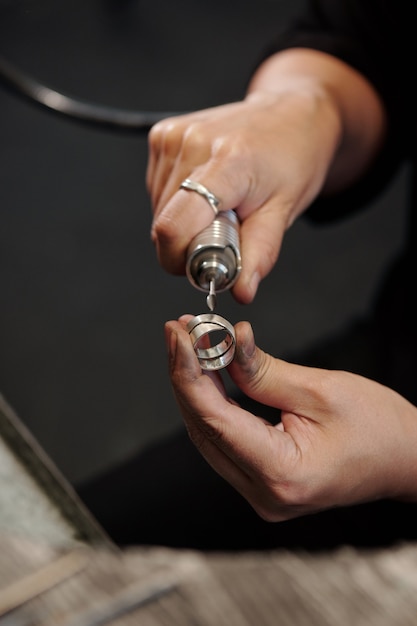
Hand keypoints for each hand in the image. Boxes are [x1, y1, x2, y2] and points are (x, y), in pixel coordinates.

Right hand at [148, 85, 341, 302]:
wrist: (291, 113)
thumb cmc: (293, 158)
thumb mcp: (285, 210)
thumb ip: (260, 253)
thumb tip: (241, 291)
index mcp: (228, 163)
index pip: (176, 226)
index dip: (181, 259)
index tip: (205, 266)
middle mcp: (193, 144)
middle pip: (165, 224)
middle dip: (189, 244)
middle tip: (225, 231)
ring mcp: (173, 137)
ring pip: (159, 212)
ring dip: (184, 224)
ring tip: (218, 206)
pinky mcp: (162, 135)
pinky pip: (157, 192)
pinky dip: (177, 203)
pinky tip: (204, 190)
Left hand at [164, 318, 416, 520]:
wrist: (405, 459)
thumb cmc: (379, 428)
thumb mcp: (321, 389)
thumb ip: (264, 371)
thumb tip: (228, 342)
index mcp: (280, 473)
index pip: (214, 419)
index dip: (188, 372)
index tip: (177, 334)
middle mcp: (263, 492)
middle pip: (203, 427)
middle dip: (187, 375)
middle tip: (180, 331)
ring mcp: (261, 493)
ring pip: (208, 434)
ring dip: (197, 388)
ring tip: (190, 344)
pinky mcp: (262, 482)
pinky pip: (224, 441)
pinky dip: (214, 405)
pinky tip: (207, 374)